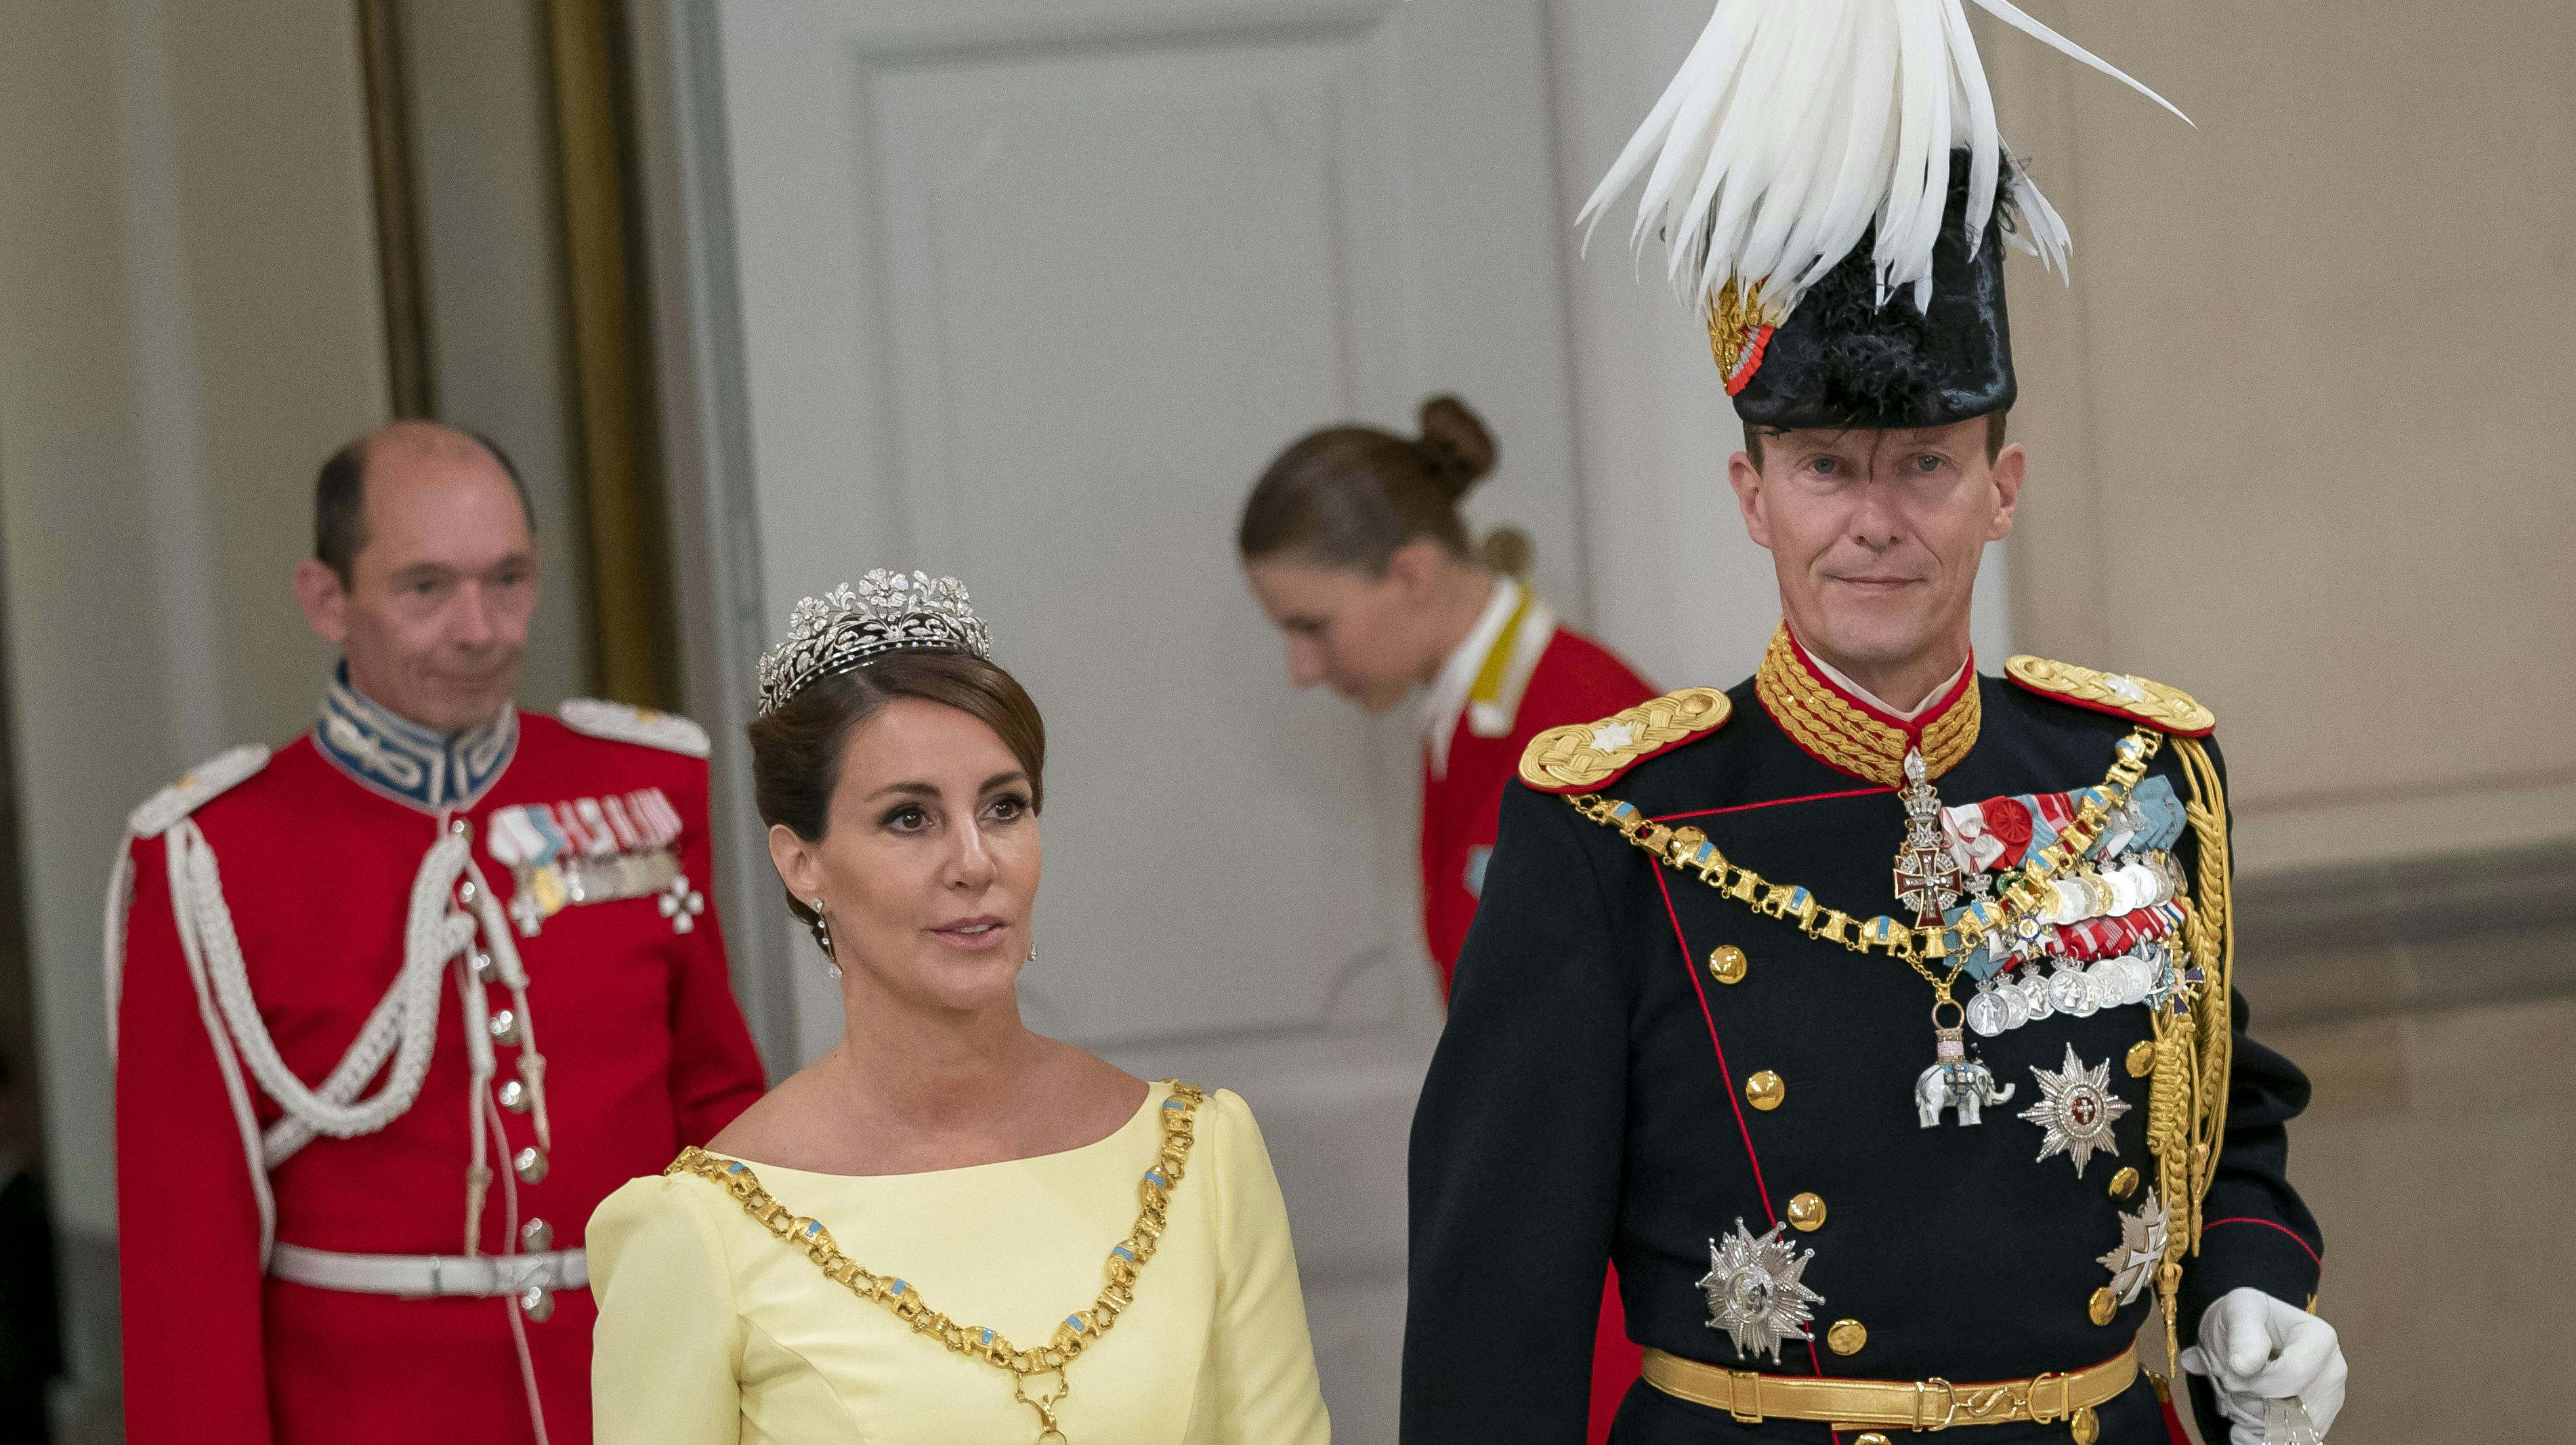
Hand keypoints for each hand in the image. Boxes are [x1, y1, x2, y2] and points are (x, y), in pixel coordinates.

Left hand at [2177, 1287, 2346, 1442]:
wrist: (2246, 1334)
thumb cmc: (2245, 1317)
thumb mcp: (2238, 1309)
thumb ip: (2243, 1333)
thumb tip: (2245, 1365)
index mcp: (2321, 1338)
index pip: (2294, 1375)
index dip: (2256, 1380)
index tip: (2234, 1371)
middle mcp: (2334, 1371)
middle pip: (2293, 1407)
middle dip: (2254, 1400)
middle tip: (2237, 1381)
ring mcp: (2330, 1399)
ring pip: (2291, 1428)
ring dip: (2257, 1417)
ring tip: (2246, 1392)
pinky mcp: (2319, 1420)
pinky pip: (2290, 1438)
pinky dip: (2262, 1432)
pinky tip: (2250, 1413)